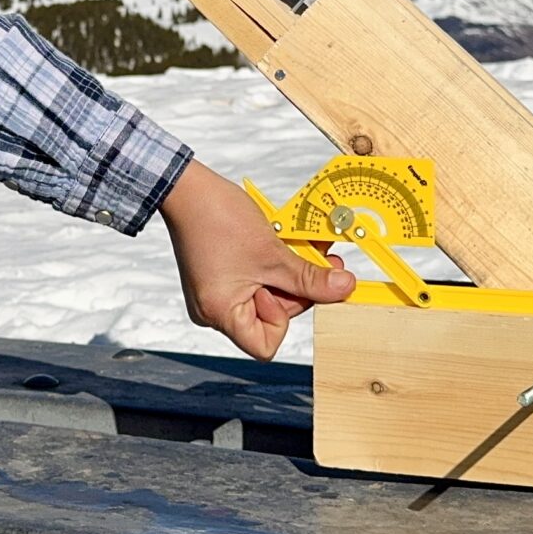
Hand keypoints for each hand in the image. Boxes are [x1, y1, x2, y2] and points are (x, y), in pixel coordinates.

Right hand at [158, 160, 353, 359]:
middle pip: (271, 316)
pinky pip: (255, 280)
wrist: (188, 188)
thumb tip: (344, 289)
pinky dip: (272, 265)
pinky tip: (283, 243)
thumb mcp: (273, 254)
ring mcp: (217, 293)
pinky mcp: (219, 276)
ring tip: (302, 246)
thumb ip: (310, 278)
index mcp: (221, 313)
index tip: (285, 286)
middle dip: (295, 287)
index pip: (264, 344)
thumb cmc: (217, 219)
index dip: (283, 318)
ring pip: (267, 294)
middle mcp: (214, 310)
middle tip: (315, 260)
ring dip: (289, 272)